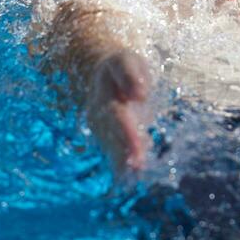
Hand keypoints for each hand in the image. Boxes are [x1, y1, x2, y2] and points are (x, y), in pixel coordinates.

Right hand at [85, 50, 151, 172]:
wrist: (101, 72)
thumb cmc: (120, 66)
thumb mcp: (126, 61)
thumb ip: (131, 74)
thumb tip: (140, 94)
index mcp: (104, 96)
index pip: (117, 117)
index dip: (127, 135)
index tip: (139, 151)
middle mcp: (98, 116)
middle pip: (113, 137)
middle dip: (125, 153)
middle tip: (138, 168)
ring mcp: (100, 128)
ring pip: (111, 148)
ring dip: (122, 163)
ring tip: (136, 175)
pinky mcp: (107, 136)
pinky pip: (114, 151)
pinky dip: (121, 166)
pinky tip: (131, 177)